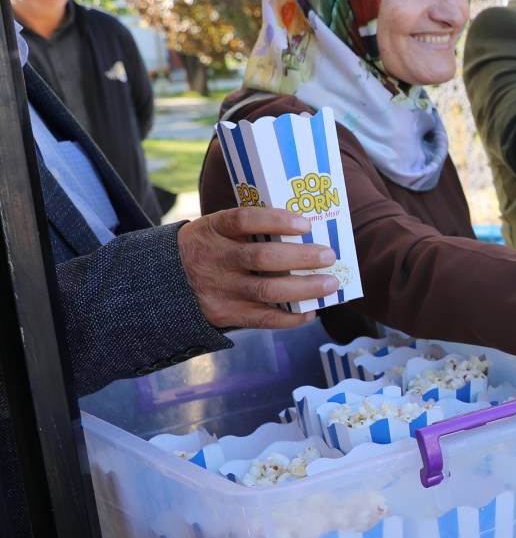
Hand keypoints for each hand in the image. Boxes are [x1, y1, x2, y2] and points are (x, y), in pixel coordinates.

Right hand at [176, 207, 337, 329]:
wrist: (163, 281)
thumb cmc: (209, 248)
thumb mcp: (215, 228)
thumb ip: (248, 228)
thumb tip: (306, 230)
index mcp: (214, 230)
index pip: (244, 219)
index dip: (277, 220)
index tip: (306, 224)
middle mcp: (216, 258)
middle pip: (262, 258)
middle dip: (302, 257)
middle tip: (329, 255)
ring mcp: (220, 289)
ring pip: (267, 290)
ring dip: (305, 288)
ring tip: (330, 284)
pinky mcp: (226, 314)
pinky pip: (263, 318)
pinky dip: (291, 317)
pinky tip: (311, 310)